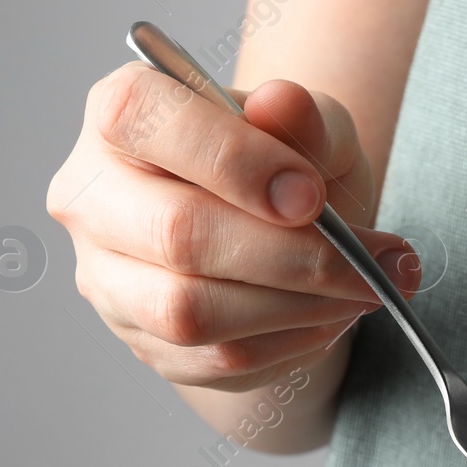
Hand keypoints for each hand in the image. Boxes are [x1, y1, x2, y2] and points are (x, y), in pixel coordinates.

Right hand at [47, 62, 419, 392]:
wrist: (279, 235)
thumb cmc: (288, 167)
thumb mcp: (315, 127)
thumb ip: (306, 116)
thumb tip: (283, 106)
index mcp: (119, 116)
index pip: (145, 121)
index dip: (236, 161)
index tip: (314, 196)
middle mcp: (92, 197)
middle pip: (177, 235)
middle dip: (295, 256)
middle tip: (373, 263)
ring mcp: (108, 278)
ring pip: (191, 312)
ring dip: (299, 308)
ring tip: (364, 290)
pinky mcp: (141, 341)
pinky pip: (215, 359)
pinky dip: (290, 342)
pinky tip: (332, 316)